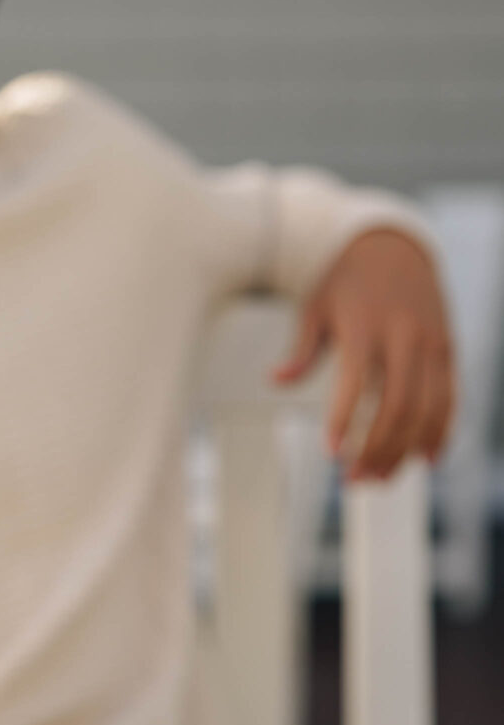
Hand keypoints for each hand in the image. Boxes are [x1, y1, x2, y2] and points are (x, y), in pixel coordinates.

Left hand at [271, 229, 454, 480]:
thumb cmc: (344, 280)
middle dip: (376, 448)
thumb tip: (275, 381)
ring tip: (381, 477)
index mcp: (364, 326)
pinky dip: (441, 431)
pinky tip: (426, 458)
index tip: (330, 454)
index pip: (354, 382)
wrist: (393, 244)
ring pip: (426, 407)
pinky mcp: (448, 347)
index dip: (343, 421)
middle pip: (397, 405)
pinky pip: (450, 396)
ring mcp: (430, 342)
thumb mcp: (315, 307)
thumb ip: (301, 349)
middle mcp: (403, 335)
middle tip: (354, 480)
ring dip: (404, 449)